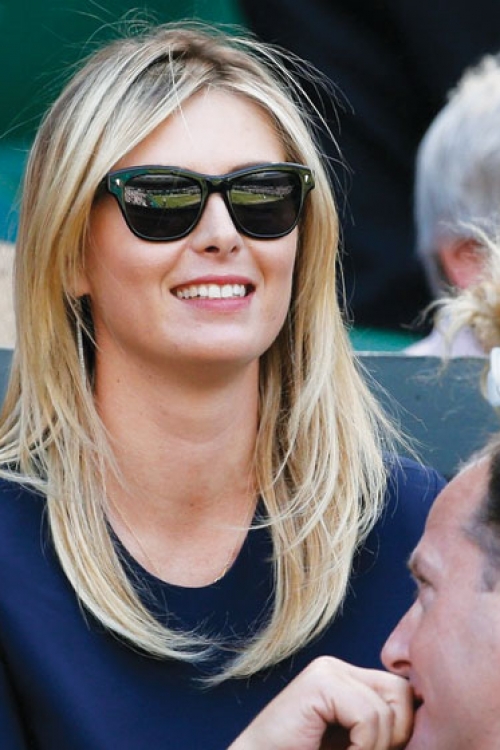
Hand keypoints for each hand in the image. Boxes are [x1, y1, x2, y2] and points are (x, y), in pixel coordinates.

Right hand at [228, 656, 412, 749]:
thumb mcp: (357, 746)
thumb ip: (383, 732)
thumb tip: (429, 723)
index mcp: (349, 681)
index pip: (403, 694)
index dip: (403, 732)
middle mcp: (338, 668)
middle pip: (402, 693)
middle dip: (397, 735)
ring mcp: (327, 671)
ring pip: (388, 708)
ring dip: (376, 748)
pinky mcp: (318, 682)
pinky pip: (368, 715)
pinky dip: (363, 747)